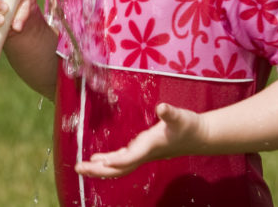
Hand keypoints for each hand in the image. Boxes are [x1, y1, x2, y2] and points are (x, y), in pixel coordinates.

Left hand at [74, 103, 206, 177]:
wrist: (199, 137)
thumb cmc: (189, 125)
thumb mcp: (180, 116)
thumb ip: (170, 113)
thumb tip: (162, 107)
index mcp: (150, 146)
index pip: (129, 158)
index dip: (115, 161)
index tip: (99, 162)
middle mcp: (144, 154)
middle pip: (118, 168)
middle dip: (98, 170)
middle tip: (79, 167)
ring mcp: (142, 154)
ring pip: (118, 167)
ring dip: (100, 168)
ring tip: (83, 166)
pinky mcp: (143, 151)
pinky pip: (122, 161)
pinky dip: (109, 162)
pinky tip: (99, 159)